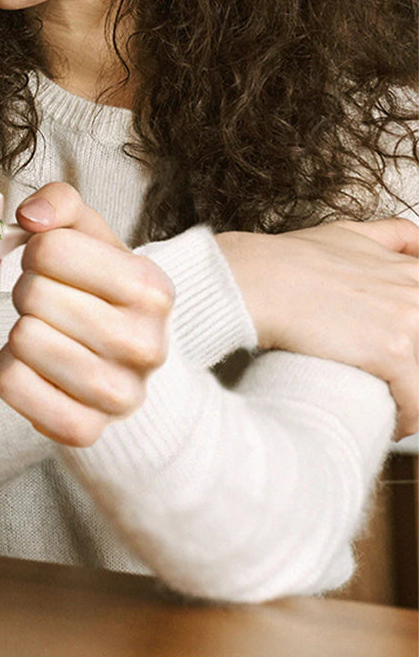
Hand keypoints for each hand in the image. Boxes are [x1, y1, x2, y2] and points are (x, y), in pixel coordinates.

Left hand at [0, 183, 173, 446]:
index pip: (49, 249)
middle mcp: (146, 345)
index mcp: (152, 288)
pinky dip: (8, 370)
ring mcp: (120, 396)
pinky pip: (11, 385)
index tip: (51, 265)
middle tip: (46, 302)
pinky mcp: (85, 430)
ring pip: (22, 340)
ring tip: (42, 332)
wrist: (124, 362)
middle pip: (32, 295)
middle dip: (27, 291)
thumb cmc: (97, 288)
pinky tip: (32, 366)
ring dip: (18, 330)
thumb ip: (61, 202)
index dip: (36, 251)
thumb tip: (30, 216)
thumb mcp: (90, 235)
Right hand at [217, 219, 418, 438]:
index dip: (412, 336)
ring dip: (411, 395)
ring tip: (390, 407)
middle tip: (389, 379)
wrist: (255, 279)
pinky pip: (417, 402)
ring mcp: (409, 321)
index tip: (403, 352)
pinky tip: (390, 423)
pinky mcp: (393, 352)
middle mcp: (416, 292)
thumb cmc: (286, 260)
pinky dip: (407, 419)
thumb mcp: (345, 234)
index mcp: (410, 270)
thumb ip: (390, 235)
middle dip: (411, 368)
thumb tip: (416, 241)